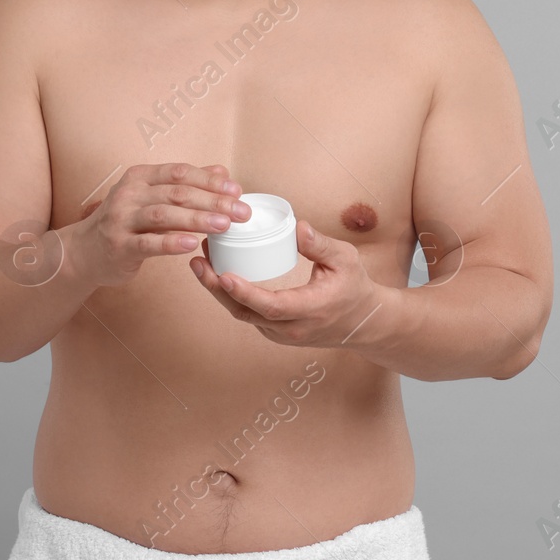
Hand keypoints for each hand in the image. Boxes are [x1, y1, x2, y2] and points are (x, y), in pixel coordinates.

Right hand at [67, 163, 249, 286]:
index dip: (209, 180)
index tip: (236, 191)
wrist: (84, 252)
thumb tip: (222, 173)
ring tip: (224, 225)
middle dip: (213, 201)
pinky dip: (171, 242)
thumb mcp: (151, 197)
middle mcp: (129, 194)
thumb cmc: (125, 223)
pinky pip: (148, 243)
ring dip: (197, 219)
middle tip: (241, 212)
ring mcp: (121, 219)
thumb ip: (185, 185)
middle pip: (177, 193)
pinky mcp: (118, 245)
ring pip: (164, 215)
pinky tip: (191, 244)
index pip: (179, 173)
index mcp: (140, 177)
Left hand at [190, 220, 384, 347]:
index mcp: (310, 310)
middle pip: (245, 312)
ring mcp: (281, 334)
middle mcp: (292, 328)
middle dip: (216, 288)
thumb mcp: (346, 260)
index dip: (243, 291)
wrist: (363, 322)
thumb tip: (297, 226)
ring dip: (218, 291)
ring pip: (242, 315)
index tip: (221, 274)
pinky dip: (229, 296)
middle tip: (197, 261)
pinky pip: (247, 315)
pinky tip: (217, 273)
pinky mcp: (274, 332)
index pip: (270, 306)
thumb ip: (321, 245)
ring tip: (202, 261)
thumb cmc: (355, 287)